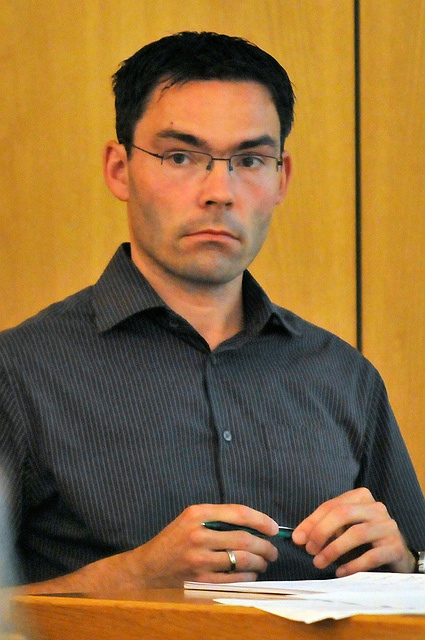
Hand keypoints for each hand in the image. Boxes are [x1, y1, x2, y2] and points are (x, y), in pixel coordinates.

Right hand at [130, 503, 278, 585]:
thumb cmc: (174, 539)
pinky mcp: (200, 581)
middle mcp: (198, 535)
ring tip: (264, 561)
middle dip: (265, 545)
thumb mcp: (190, 517)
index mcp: (197, 514)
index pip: (238, 513)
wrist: (149, 567)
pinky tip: (252, 574)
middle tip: (273, 550)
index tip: (273, 527)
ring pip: (242, 560)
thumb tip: (254, 523)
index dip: (260, 520)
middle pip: (243, 539)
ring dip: (260, 562)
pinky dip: (249, 577)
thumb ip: (217, 516)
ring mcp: (199, 560)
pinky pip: (234, 579)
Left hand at [292, 488, 415, 576]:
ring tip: (319, 562)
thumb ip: (322, 528)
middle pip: (343, 514)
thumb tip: (298, 537)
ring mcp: (388, 526)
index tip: (298, 539)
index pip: (331, 505)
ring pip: (356, 533)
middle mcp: (376, 507)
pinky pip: (371, 556)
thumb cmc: (364, 539)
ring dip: (333, 549)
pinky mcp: (395, 547)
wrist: (396, 554)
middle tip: (309, 550)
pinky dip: (352, 565)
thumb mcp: (343, 528)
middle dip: (321, 532)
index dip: (312, 522)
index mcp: (361, 497)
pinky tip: (339, 572)